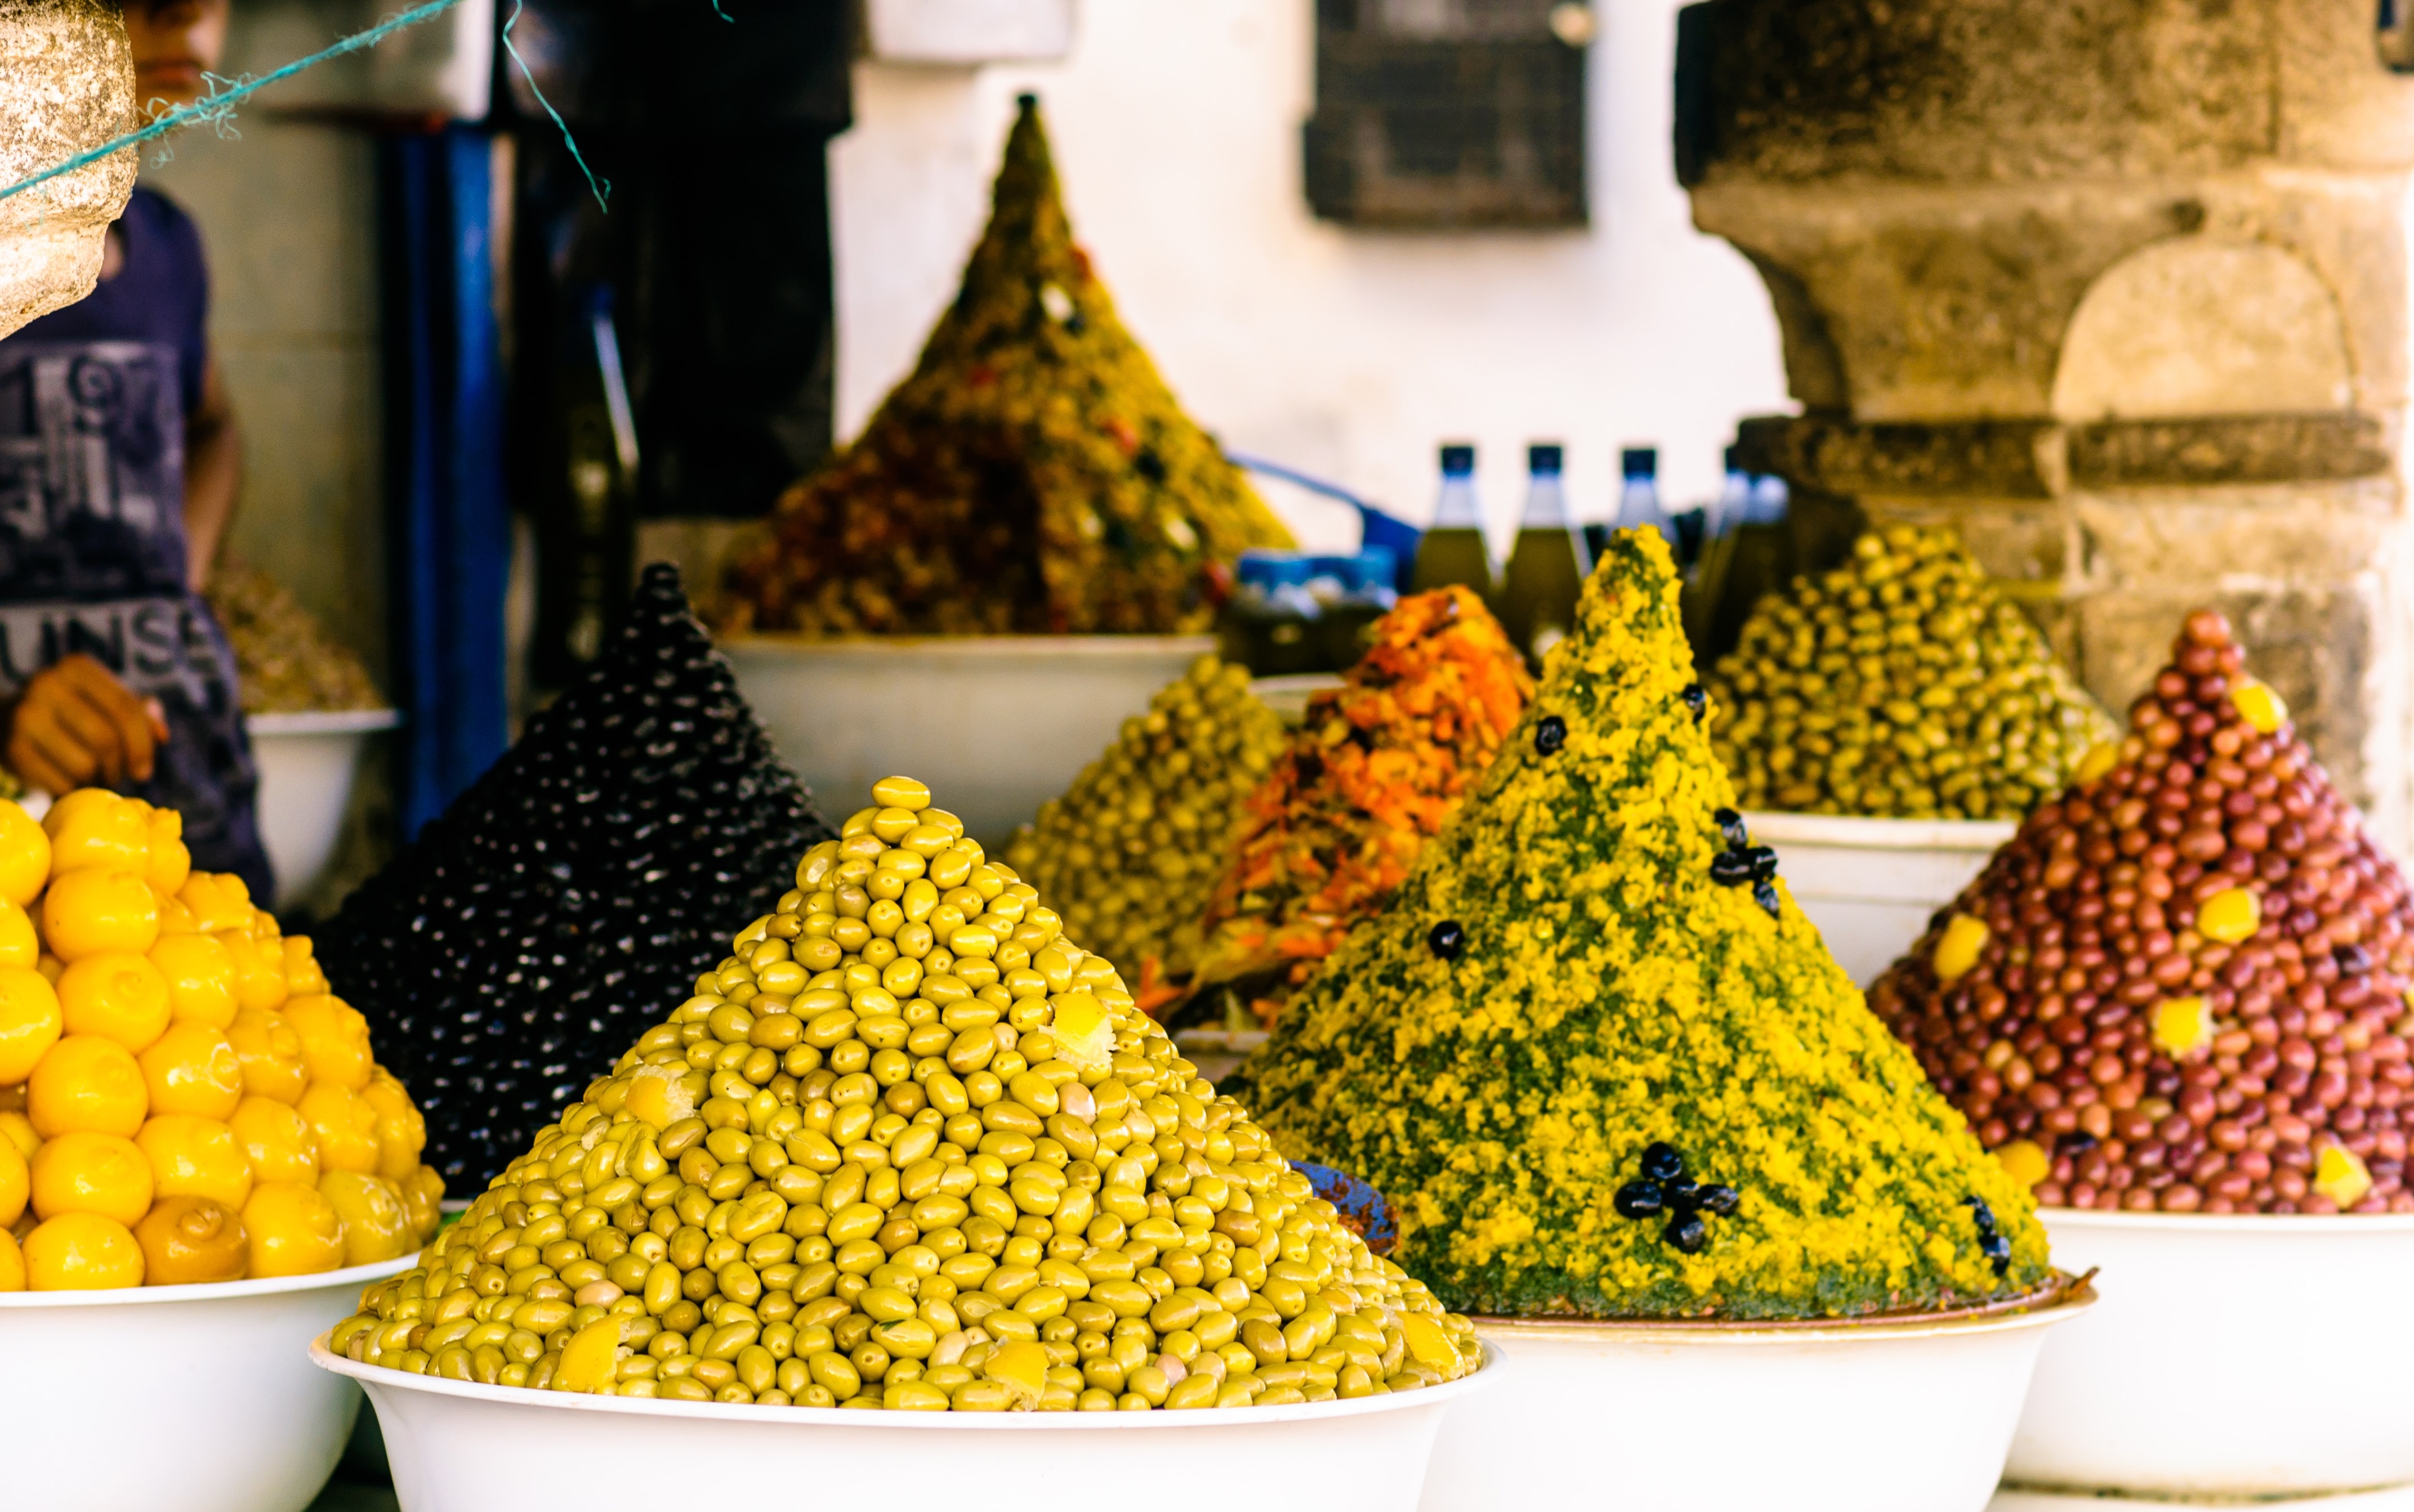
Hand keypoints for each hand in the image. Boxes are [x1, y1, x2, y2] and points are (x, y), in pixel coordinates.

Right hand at [6, 655, 168, 793]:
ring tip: (92, 774)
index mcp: (77, 667)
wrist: (5, 718)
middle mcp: (47, 684)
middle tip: (118, 776)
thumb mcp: (103, 699)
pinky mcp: (12, 747)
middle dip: (120, 767)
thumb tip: (161, 734)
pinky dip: (70, 788)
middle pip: (106, 740)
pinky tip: (66, 779)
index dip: (143, 745)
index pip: (126, 710)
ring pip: (84, 764)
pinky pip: (59, 782)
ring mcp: (25, 715)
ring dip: (96, 779)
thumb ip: (138, 711)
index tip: (145, 770)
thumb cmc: (70, 710)